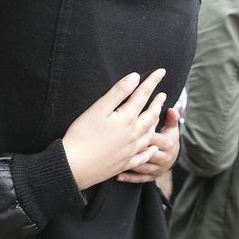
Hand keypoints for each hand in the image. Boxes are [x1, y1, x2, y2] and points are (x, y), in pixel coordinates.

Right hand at [62, 69, 166, 190]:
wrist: (74, 166)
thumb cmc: (82, 135)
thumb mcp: (98, 109)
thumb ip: (118, 92)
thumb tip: (135, 77)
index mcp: (126, 119)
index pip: (143, 95)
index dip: (152, 82)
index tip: (161, 71)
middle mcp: (133, 134)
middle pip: (151, 115)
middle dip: (158, 102)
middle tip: (163, 94)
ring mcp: (130, 150)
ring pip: (150, 134)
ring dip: (156, 122)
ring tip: (158, 115)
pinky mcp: (124, 163)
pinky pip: (143, 156)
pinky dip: (150, 150)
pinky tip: (152, 148)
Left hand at [116, 107, 179, 183]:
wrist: (172, 156)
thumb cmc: (168, 137)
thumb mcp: (171, 127)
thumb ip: (171, 118)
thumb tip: (171, 110)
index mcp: (168, 144)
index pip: (154, 138)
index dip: (142, 133)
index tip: (128, 128)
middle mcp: (164, 158)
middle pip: (147, 153)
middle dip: (133, 149)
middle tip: (116, 143)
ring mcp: (157, 169)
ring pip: (141, 167)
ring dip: (129, 163)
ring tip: (114, 158)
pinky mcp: (151, 178)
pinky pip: (139, 179)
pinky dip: (128, 177)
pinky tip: (117, 175)